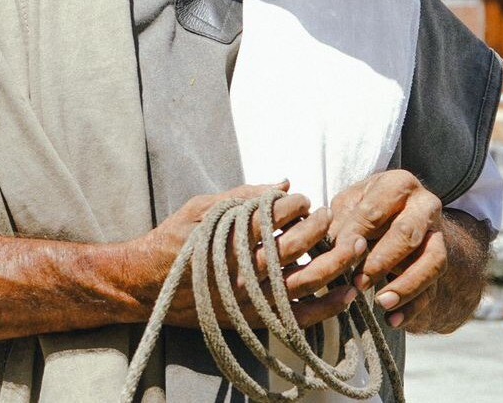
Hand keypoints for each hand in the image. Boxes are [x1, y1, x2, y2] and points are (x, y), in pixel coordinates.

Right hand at [127, 181, 354, 329]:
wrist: (150, 286)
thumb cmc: (174, 242)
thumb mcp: (200, 208)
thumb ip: (243, 194)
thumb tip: (284, 184)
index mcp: (229, 235)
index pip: (277, 214)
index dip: (298, 204)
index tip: (303, 201)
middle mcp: (242, 268)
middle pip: (297, 245)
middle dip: (322, 227)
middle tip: (330, 217)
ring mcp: (251, 297)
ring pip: (306, 279)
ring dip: (335, 262)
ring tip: (352, 246)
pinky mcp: (255, 319)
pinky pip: (300, 316)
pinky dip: (329, 306)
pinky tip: (347, 293)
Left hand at [312, 170, 445, 328]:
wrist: (402, 216)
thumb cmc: (365, 208)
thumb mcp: (348, 204)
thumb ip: (339, 220)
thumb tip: (331, 246)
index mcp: (398, 185)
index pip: (375, 210)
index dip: (355, 233)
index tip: (337, 254)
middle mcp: (426, 207)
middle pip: (408, 234)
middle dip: (382, 260)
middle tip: (359, 282)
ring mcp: (439, 236)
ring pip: (433, 262)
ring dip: (407, 286)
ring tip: (382, 303)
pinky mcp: (441, 264)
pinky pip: (435, 288)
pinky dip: (414, 308)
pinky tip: (394, 321)